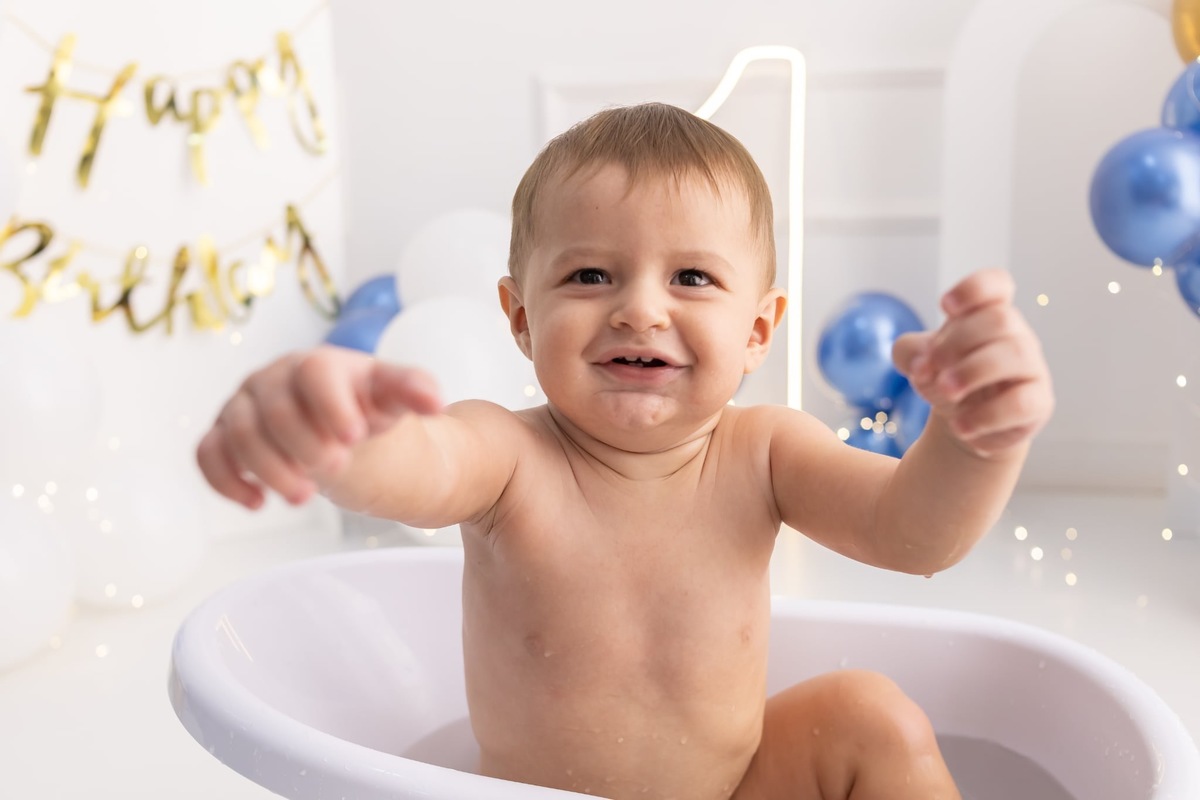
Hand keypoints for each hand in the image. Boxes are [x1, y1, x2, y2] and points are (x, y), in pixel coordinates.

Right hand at [196, 346, 441, 508]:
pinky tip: (256, 502)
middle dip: (305, 444)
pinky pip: (207, 453)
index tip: (355, 437)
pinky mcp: (223, 435)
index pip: (315, 374)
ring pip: (239, 432)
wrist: (342, 430)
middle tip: (337, 469)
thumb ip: (414, 392)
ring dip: (269, 469)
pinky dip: (225, 478)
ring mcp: (244, 406)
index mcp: (318, 364)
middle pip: (275, 408)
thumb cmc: (367, 409)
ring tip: (304, 497)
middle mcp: (274, 378)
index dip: (332, 405)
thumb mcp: (394, 401)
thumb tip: (435, 401)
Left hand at [892, 269, 1053, 456]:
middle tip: (931, 368)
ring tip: (945, 392)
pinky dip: (986, 416)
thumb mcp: (918, 361)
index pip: (996, 284)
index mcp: (986, 314)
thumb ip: (909, 353)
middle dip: (958, 342)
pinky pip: (1022, 402)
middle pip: (1000, 318)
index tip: (944, 306)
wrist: (965, 423)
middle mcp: (1015, 335)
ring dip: (972, 371)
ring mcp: (1031, 367)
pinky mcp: (1037, 403)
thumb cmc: (947, 377)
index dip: (974, 288)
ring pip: (1015, 354)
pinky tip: (961, 426)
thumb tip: (921, 365)